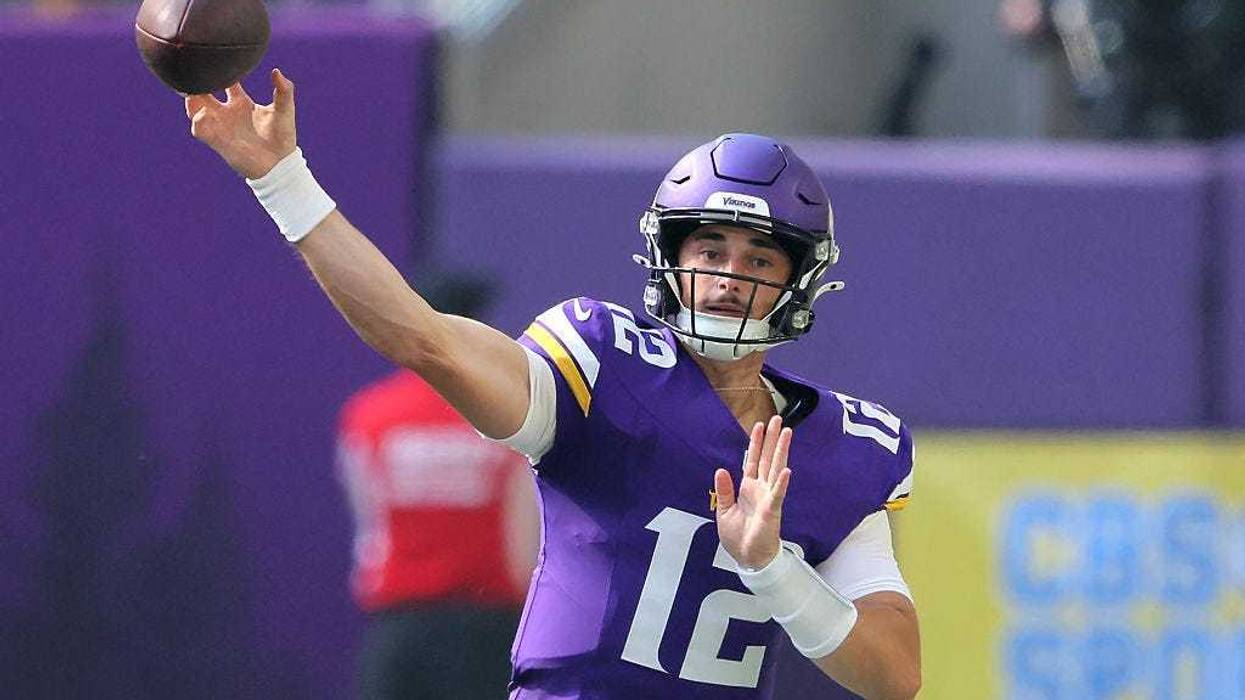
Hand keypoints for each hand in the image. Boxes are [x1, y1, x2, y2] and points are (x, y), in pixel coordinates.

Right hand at [184, 68, 297, 178]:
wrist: (280, 164)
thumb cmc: (282, 137)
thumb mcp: (284, 109)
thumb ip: (284, 90)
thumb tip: (277, 72)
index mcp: (241, 102)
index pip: (225, 81)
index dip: (221, 70)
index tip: (217, 56)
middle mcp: (227, 112)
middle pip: (203, 91)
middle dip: (196, 81)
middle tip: (192, 69)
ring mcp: (220, 125)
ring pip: (194, 108)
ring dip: (190, 98)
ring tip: (191, 88)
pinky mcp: (217, 140)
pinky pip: (198, 129)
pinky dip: (198, 120)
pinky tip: (204, 113)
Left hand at [714, 415, 792, 570]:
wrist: (748, 558)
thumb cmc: (739, 537)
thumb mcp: (724, 511)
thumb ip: (723, 490)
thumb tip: (720, 469)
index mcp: (748, 488)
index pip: (753, 460)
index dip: (756, 443)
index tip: (759, 425)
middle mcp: (760, 489)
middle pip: (767, 458)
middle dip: (771, 439)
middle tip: (777, 419)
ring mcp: (768, 498)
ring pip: (775, 469)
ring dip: (781, 451)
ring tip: (786, 433)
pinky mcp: (772, 510)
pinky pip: (778, 494)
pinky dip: (782, 482)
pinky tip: (787, 470)